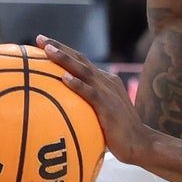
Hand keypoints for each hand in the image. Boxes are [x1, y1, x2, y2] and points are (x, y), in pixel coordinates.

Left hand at [37, 36, 147, 164]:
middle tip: (40, 38)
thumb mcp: (102, 112)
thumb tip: (63, 106)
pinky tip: (64, 78)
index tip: (44, 42)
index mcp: (105, 80)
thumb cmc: (118, 132)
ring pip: (84, 70)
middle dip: (60, 47)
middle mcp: (106, 81)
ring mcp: (108, 93)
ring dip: (65, 59)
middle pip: (80, 59)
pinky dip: (77, 84)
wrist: (141, 143)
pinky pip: (90, 93)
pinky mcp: (108, 107)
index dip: (64, 50)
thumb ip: (87, 104)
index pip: (82, 61)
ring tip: (48, 50)